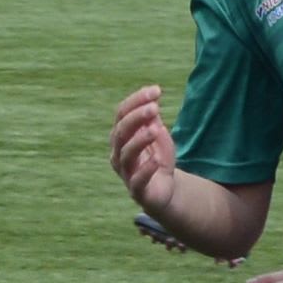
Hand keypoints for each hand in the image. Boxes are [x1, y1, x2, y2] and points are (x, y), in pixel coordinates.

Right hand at [110, 84, 184, 219]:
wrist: (164, 192)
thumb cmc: (158, 160)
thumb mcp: (160, 137)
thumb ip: (154, 122)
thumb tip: (151, 104)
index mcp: (121, 136)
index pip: (122, 114)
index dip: (136, 101)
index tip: (156, 90)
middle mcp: (118, 153)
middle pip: (121, 132)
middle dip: (136, 117)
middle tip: (154, 107)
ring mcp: (125, 172)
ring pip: (126, 154)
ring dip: (140, 140)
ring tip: (155, 129)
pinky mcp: (136, 191)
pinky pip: (137, 180)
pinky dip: (146, 169)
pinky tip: (156, 159)